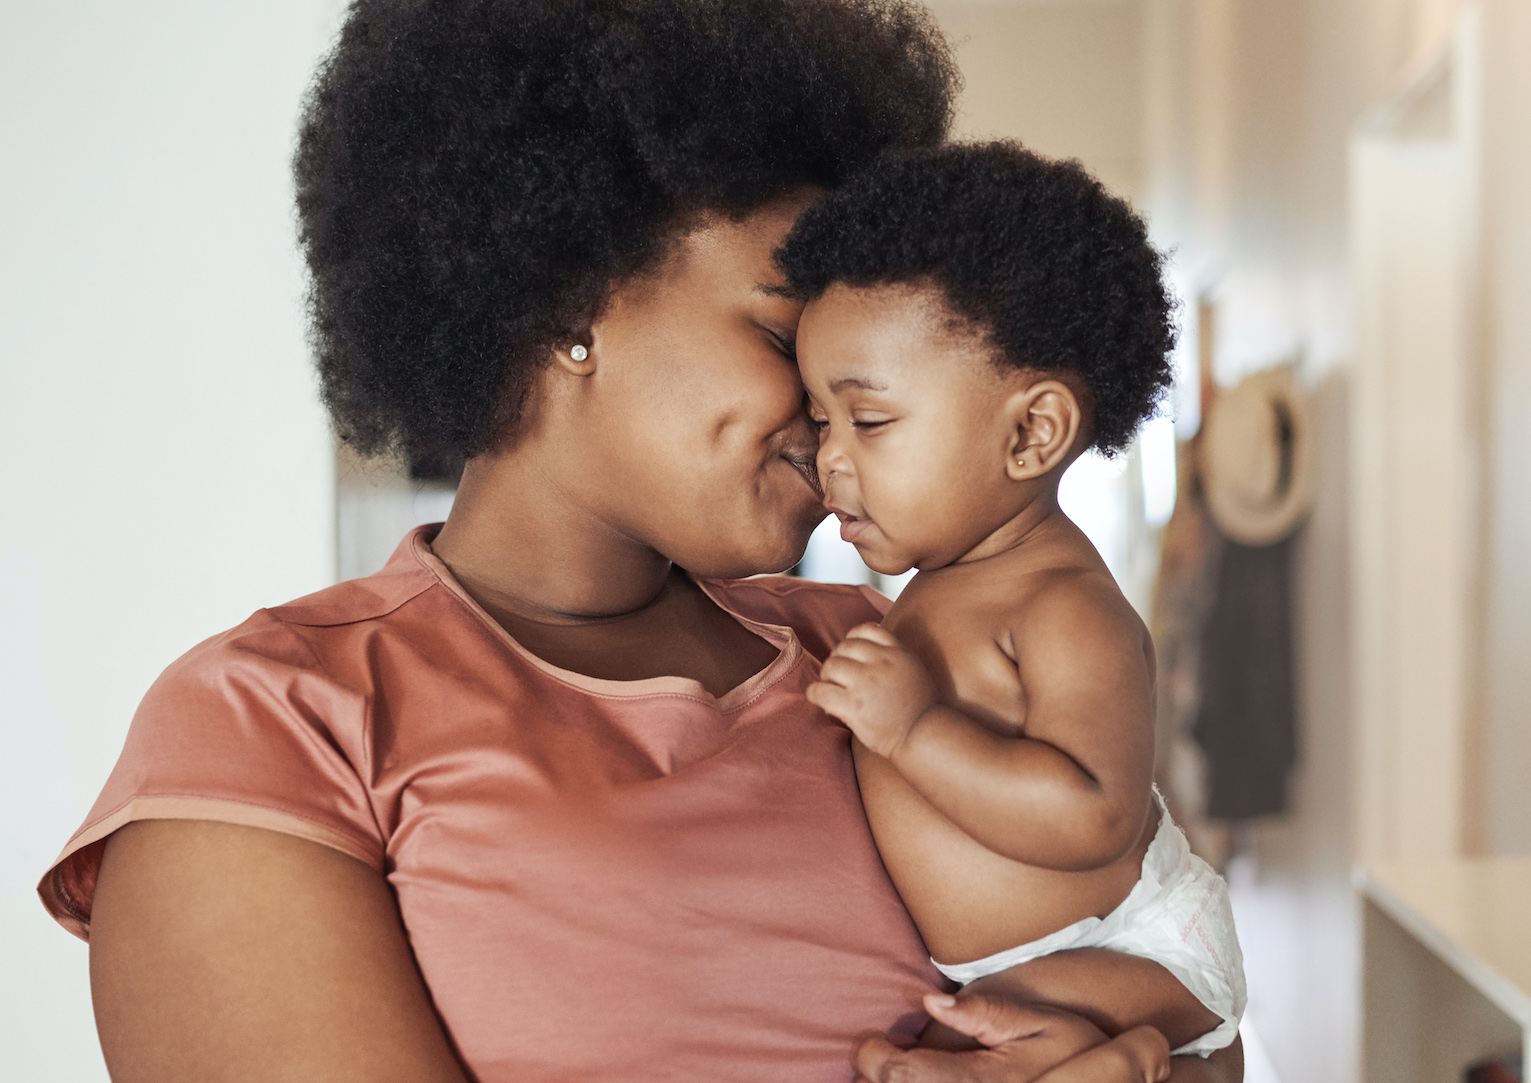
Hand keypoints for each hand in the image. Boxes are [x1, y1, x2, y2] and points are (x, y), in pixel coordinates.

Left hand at [805, 624, 937, 758]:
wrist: (924, 736)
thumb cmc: (920, 708)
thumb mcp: (914, 670)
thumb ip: (892, 657)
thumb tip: (858, 657)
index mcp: (897, 652)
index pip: (866, 630)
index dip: (852, 639)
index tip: (850, 654)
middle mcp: (881, 662)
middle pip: (844, 646)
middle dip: (837, 659)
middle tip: (838, 678)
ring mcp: (866, 682)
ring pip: (831, 665)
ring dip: (826, 676)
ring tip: (832, 689)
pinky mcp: (853, 705)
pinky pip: (820, 691)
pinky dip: (815, 693)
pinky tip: (820, 700)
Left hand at [853, 992, 1170, 1082]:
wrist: (1107, 1082)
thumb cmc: (1073, 1050)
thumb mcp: (1039, 1021)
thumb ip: (983, 1011)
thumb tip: (931, 1001)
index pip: (900, 1073)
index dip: (874, 1056)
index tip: (872, 1042)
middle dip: (875, 1078)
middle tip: (876, 1060)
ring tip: (894, 1075)